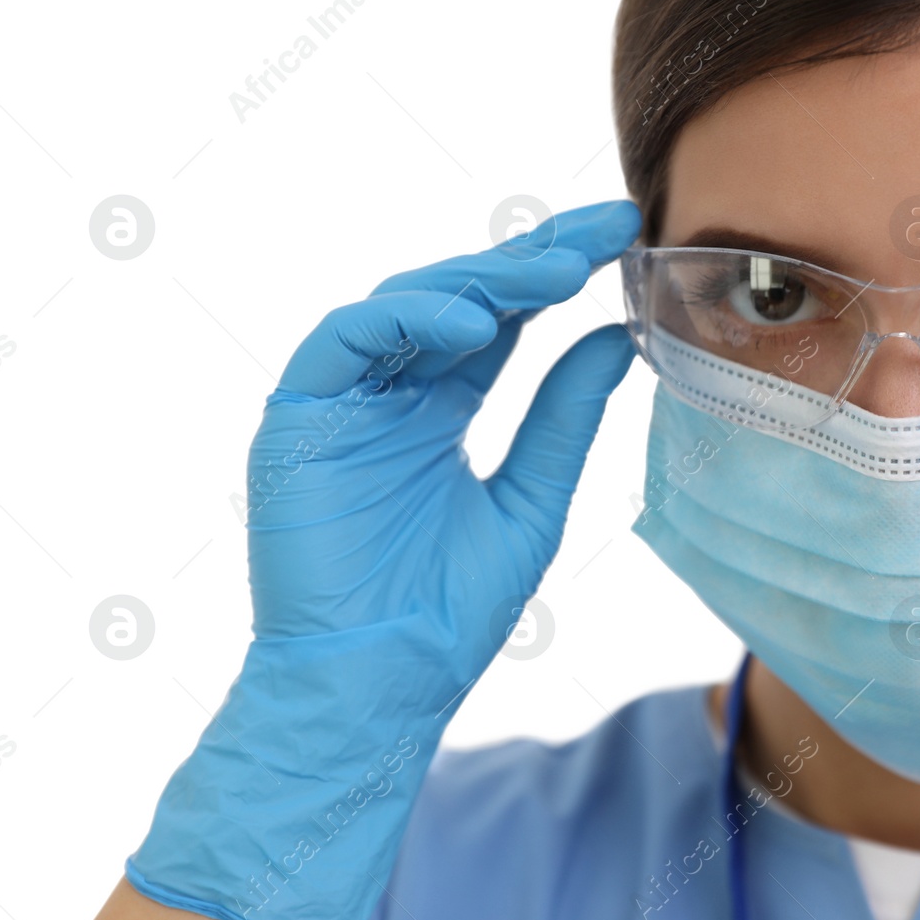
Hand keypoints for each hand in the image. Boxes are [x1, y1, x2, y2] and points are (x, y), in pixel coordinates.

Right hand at [125, 200, 641, 919]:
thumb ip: (564, 418)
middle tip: (599, 231)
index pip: (501, 320)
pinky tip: (473, 324)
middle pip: (459, 298)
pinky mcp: (298, 420)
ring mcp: (343, 403)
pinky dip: (404, 322)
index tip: (622, 238)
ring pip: (403, 305)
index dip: (554, 273)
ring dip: (479, 282)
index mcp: (440, 409)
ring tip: (553, 274)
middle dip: (529, 259)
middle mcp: (390, 394)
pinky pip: (345, 343)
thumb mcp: (532, 499)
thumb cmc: (449, 612)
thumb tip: (618, 337)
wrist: (381, 689)